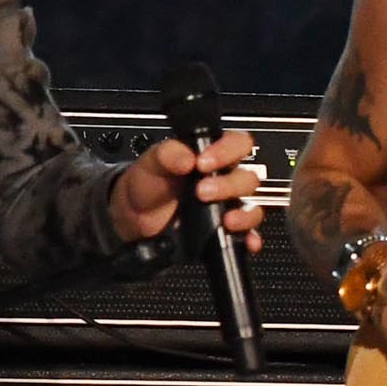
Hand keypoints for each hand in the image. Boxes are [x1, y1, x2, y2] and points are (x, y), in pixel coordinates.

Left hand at [110, 129, 268, 249]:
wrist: (134, 215)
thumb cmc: (148, 183)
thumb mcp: (152, 163)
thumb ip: (168, 154)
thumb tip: (187, 158)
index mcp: (211, 155)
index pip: (237, 144)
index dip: (227, 151)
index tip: (203, 163)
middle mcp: (224, 179)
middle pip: (247, 178)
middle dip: (228, 185)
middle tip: (202, 192)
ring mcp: (226, 206)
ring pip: (252, 207)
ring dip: (244, 214)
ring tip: (226, 220)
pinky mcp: (224, 230)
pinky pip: (247, 235)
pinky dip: (249, 239)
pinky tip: (245, 241)